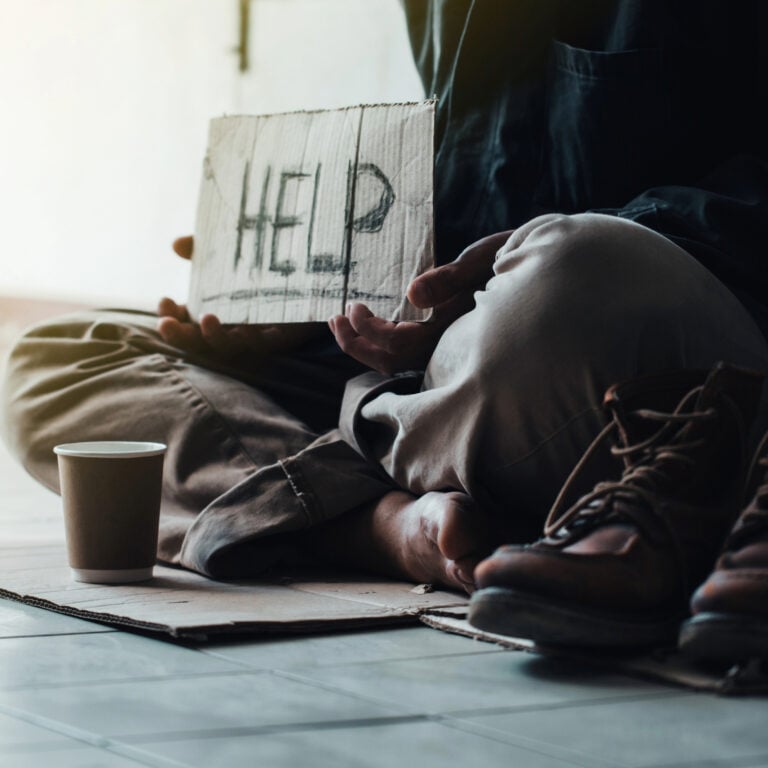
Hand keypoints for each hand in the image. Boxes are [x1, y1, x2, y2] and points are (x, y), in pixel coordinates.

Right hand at [157, 237, 323, 360]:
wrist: (310, 269)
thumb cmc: (262, 262)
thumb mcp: (229, 252)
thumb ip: (203, 248)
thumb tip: (177, 244)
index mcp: (213, 311)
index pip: (183, 323)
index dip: (169, 317)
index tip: (164, 300)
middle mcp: (231, 327)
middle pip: (199, 342)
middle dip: (180, 336)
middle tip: (166, 324)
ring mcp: (255, 335)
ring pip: (229, 346)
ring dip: (214, 337)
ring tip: (206, 319)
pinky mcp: (282, 337)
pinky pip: (264, 344)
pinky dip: (252, 339)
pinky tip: (244, 328)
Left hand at [329, 230, 513, 373]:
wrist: (548, 270)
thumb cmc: (514, 260)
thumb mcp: (483, 260)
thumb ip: (450, 279)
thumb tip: (412, 293)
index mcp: (454, 330)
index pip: (398, 344)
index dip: (368, 330)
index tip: (353, 305)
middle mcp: (449, 346)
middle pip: (391, 362)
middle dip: (356, 344)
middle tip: (333, 318)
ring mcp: (447, 345)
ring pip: (398, 362)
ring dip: (365, 345)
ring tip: (341, 321)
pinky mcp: (446, 338)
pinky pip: (408, 352)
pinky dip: (382, 340)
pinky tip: (370, 324)